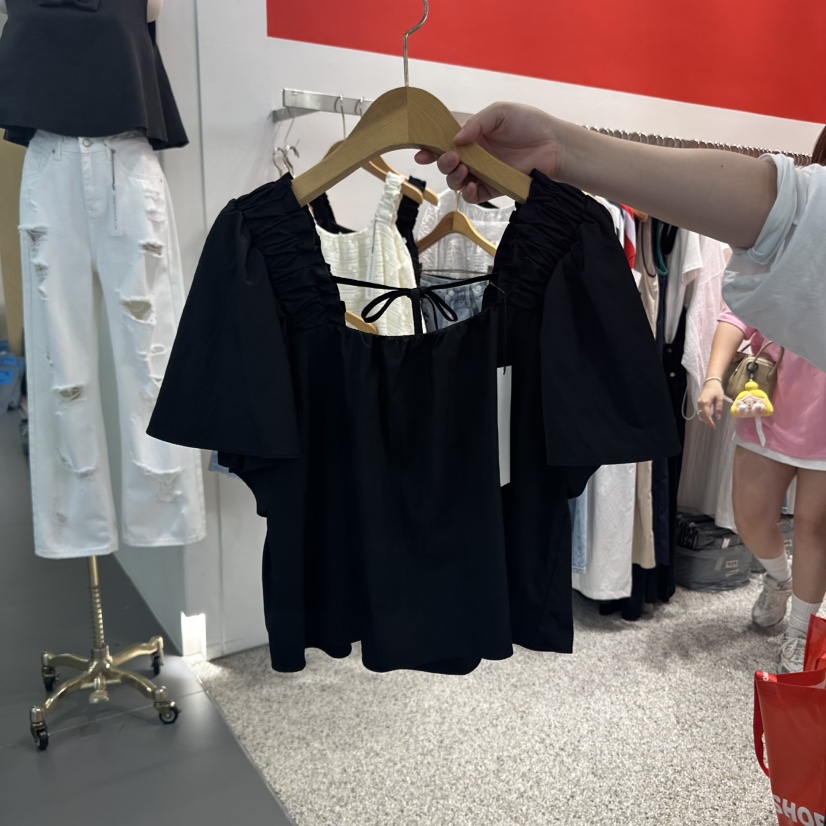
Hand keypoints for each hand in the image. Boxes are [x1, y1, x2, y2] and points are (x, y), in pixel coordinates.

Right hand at [414, 102, 563, 202]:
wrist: (553, 145)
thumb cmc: (529, 123)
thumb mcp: (500, 112)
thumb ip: (476, 122)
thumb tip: (455, 138)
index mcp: (471, 134)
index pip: (444, 140)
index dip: (429, 145)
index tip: (420, 150)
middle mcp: (473, 154)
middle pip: (446, 162)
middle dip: (441, 161)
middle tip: (450, 157)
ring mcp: (481, 172)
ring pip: (456, 180)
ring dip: (453, 176)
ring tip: (462, 169)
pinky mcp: (491, 188)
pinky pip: (472, 195)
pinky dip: (467, 192)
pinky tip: (471, 184)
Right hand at [698, 379, 725, 428]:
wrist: (710, 382)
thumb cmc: (716, 389)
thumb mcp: (720, 398)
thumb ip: (718, 408)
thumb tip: (718, 418)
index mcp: (705, 403)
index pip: (707, 415)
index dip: (710, 422)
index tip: (714, 427)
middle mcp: (700, 404)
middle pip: (702, 416)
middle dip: (707, 422)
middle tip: (713, 427)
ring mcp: (698, 403)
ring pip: (700, 414)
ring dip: (705, 419)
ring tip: (711, 423)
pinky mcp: (699, 403)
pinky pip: (700, 411)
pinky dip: (704, 416)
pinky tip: (708, 418)